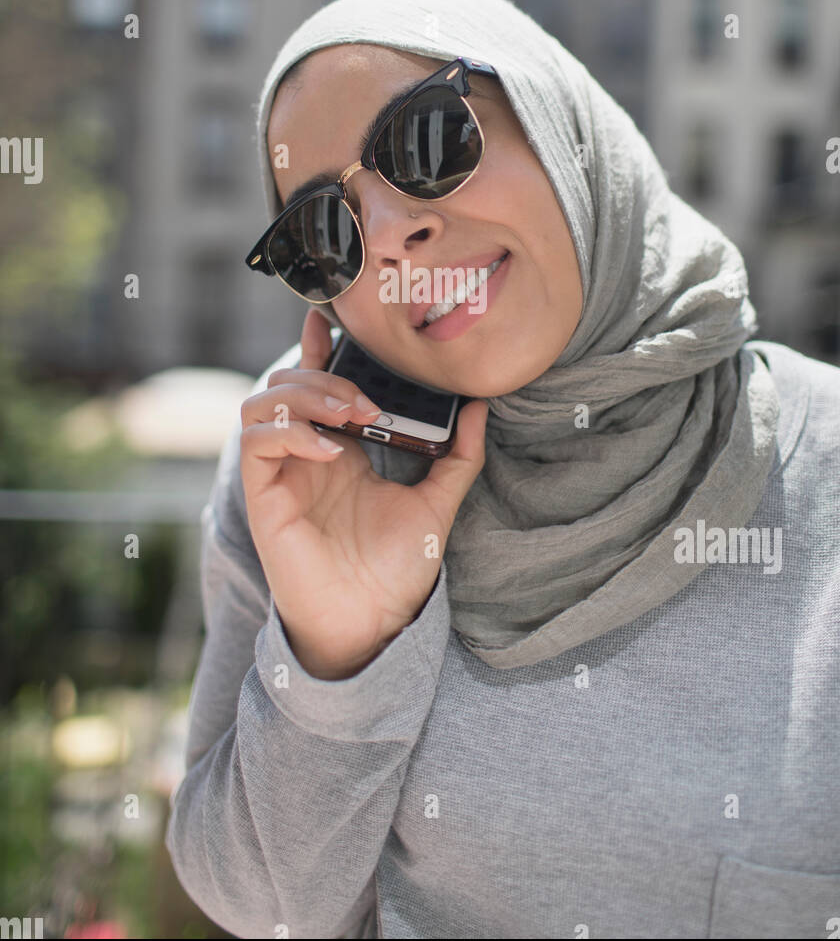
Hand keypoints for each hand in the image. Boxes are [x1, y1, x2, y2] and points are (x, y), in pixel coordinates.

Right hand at [239, 308, 488, 677]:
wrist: (372, 623)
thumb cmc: (395, 569)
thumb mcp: (437, 503)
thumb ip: (459, 457)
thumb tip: (480, 406)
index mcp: (336, 449)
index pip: (315, 382)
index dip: (316, 345)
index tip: (331, 317)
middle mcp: (303, 455)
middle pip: (285, 384)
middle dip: (321, 375)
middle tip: (366, 399)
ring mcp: (280, 474)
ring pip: (261, 404)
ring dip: (303, 396)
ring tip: (346, 414)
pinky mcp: (264, 498)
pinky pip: (258, 444)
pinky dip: (289, 433)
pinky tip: (328, 448)